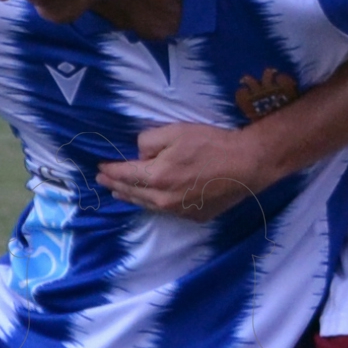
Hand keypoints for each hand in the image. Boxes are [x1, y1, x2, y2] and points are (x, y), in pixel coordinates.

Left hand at [96, 120, 271, 219]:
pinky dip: (154, 203)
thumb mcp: (176, 131)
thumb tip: (140, 154)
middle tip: (103, 181)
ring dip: (131, 197)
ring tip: (120, 192)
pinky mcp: (194, 216)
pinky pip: (166, 210)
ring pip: (147, 205)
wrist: (247, 165)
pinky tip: (152, 199)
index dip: (110, 170)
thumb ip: (149, 142)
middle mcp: (163, 199)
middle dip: (115, 185)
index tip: (99, 168)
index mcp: (156, 176)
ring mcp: (179, 211)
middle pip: (132, 193)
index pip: (124, 174)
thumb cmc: (212, 144)